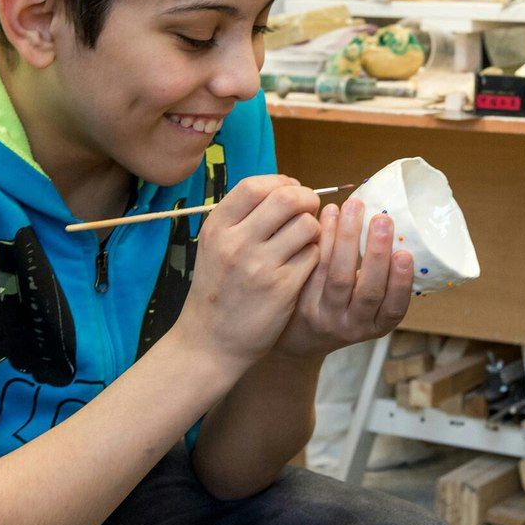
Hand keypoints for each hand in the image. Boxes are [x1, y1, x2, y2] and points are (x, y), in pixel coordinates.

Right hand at [172, 176, 321, 372]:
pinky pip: (314, 255)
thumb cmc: (218, 289)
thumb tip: (288, 187)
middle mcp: (236, 243)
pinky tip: (303, 265)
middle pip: (287, 199)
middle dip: (307, 199)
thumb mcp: (215, 245)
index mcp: (217, 227)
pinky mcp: (282, 288)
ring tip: (305, 241)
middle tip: (309, 210)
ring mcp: (260, 266)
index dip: (281, 182)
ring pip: (307, 225)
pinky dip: (315, 255)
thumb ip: (244, 216)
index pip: (255, 185)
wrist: (209, 342)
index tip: (292, 190)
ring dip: (314, 229)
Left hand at [272, 198, 413, 357]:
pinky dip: (325, 237)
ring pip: (338, 276)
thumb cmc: (345, 311)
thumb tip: (396, 229)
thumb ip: (382, 280)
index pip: (393, 309)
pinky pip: (315, 265)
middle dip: (377, 254)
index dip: (400, 283)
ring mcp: (324, 314)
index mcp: (376, 326)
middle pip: (367, 291)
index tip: (405, 253)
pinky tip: (330, 213)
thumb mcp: (368, 309)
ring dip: (348, 237)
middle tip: (383, 219)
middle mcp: (351, 325)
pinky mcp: (301, 300)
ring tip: (355, 206)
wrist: (300, 337)